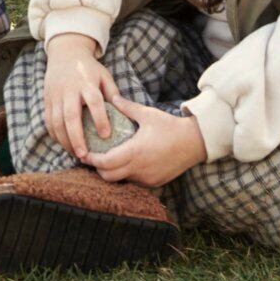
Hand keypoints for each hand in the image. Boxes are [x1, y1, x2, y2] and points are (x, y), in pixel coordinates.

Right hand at [43, 33, 121, 162]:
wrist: (65, 53)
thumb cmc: (89, 68)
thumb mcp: (104, 75)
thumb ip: (112, 93)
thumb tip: (124, 112)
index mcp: (86, 82)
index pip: (93, 101)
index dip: (100, 118)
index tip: (105, 135)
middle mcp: (69, 89)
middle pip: (70, 115)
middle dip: (76, 137)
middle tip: (84, 154)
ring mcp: (56, 94)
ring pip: (56, 121)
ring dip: (64, 140)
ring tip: (76, 153)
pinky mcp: (47, 99)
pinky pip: (48, 120)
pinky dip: (55, 135)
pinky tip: (64, 144)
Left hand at [86, 92, 207, 187]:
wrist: (194, 143)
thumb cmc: (170, 127)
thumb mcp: (147, 114)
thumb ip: (127, 107)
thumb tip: (111, 97)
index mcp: (134, 152)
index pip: (105, 163)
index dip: (92, 160)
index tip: (84, 154)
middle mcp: (139, 169)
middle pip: (108, 177)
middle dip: (98, 169)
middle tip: (93, 157)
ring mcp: (147, 179)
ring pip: (121, 181)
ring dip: (112, 173)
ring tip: (108, 160)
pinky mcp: (155, 183)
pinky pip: (134, 182)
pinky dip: (127, 176)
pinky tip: (127, 164)